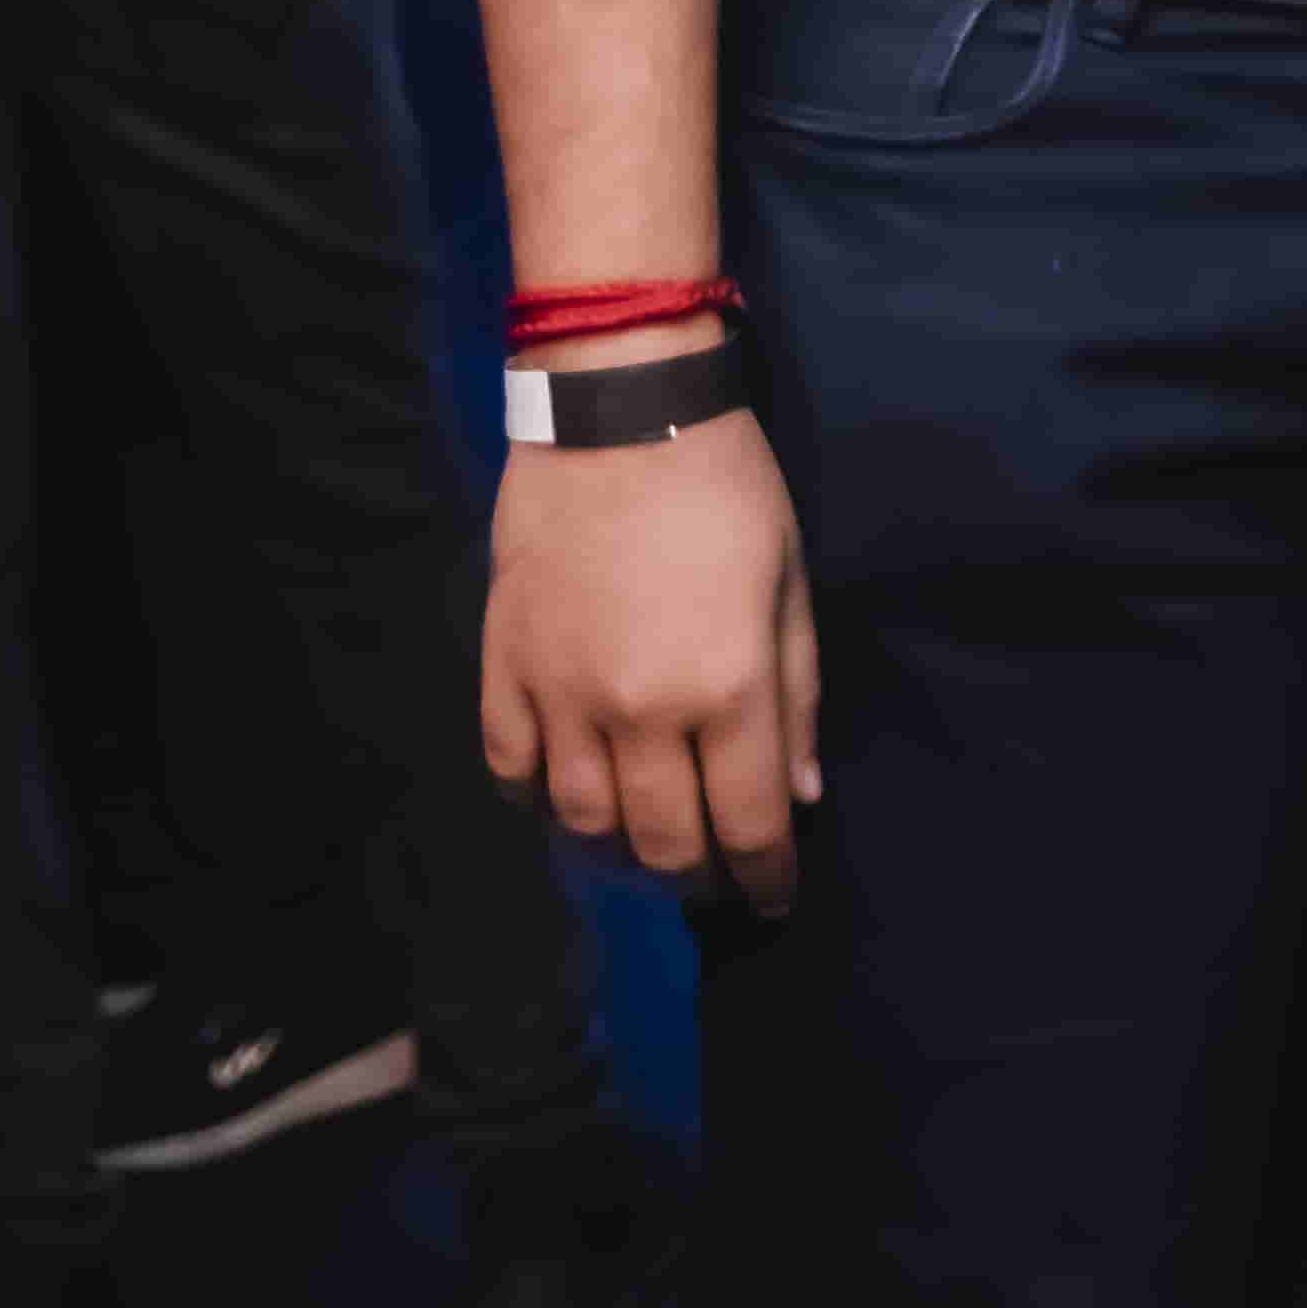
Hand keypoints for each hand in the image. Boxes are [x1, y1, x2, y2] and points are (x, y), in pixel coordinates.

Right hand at [482, 403, 820, 916]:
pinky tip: (568, 792)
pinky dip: (538, 798)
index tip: (775, 897)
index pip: (747, 824)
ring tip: (645, 839)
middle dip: (698, 875)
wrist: (619, 410)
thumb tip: (800, 796)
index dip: (765, 876)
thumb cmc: (725, 488)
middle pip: (664, 842)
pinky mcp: (506, 668)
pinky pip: (512, 769)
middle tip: (714, 874)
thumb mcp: (789, 582)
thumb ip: (797, 697)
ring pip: (583, 821)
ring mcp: (563, 695)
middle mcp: (641, 710)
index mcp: (726, 688)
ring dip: (619, 847)